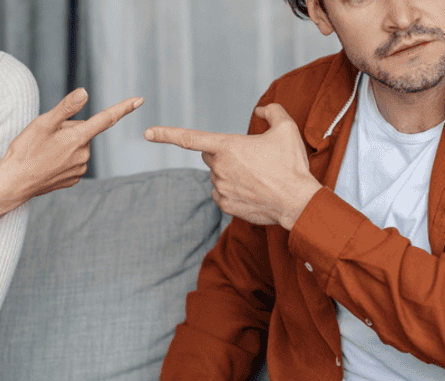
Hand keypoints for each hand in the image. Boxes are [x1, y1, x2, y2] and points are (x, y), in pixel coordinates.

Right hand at [0, 88, 143, 203]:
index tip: (139, 100)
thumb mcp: (43, 123)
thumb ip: (66, 108)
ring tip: (45, 151)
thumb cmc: (25, 151)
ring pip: (78, 146)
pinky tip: (48, 162)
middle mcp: (84, 154)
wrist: (15, 183)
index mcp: (78, 138)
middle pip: (83, 131)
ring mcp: (80, 169)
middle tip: (47, 137)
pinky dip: (63, 158)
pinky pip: (73, 161)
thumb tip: (85, 93)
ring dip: (65, 144)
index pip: (106, 119)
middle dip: (69, 129)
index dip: (124, 108)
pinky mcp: (74, 179)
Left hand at [143, 103, 321, 228]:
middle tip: (249, 158)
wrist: (297, 202)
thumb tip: (262, 109)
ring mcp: (221, 188)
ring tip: (257, 176)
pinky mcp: (225, 206)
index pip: (189, 138)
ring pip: (217, 175)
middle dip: (223, 154)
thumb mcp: (287, 129)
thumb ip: (273, 112)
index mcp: (227, 146)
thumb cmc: (291, 165)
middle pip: (209, 156)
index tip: (147, 133)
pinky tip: (252, 191)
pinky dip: (233, 190)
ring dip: (230, 173)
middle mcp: (219, 168)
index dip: (166, 134)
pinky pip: (221, 194)